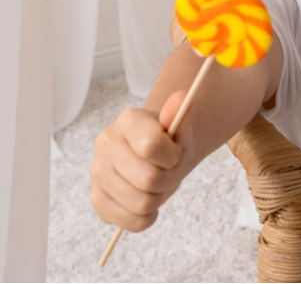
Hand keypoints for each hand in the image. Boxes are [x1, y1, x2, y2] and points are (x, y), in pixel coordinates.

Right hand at [90, 90, 194, 231]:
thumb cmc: (169, 141)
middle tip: (169, 172)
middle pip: (149, 179)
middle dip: (168, 179)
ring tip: (157, 185)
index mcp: (128, 120)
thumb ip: (181, 114)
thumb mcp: (180, 128)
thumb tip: (183, 97)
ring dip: (159, 199)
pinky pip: (131, 222)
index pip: (151, 146)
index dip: (172, 156)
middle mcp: (106, 143)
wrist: (155, 156)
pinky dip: (147, 216)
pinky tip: (146, 200)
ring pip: (141, 204)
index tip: (174, 153)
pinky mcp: (97, 200)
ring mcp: (97, 173)